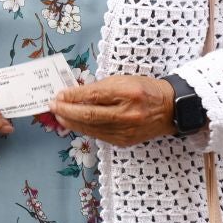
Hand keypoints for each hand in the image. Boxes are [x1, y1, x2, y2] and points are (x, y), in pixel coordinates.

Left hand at [50, 74, 175, 145]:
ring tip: (59, 115)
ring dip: (71, 123)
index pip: (93, 96)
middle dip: (67, 112)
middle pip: (90, 116)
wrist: (170, 109)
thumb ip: (99, 87)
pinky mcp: (125, 142)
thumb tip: (73, 93)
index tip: (58, 95)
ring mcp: (126, 131)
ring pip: (92, 129)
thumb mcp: (123, 80)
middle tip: (52, 107)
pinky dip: (84, 129)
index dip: (72, 97)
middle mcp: (128, 114)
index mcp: (128, 93)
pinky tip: (74, 124)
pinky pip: (99, 135)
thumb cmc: (144, 90)